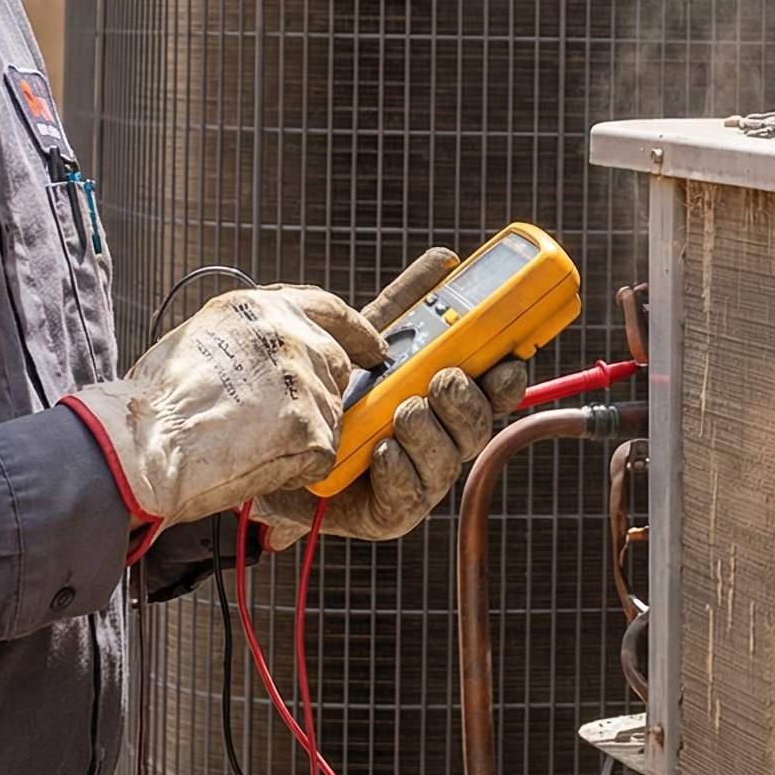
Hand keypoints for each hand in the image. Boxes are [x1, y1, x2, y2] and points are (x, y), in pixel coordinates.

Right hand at [62, 285, 384, 550]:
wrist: (144, 446)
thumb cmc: (154, 404)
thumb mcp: (200, 340)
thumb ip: (249, 340)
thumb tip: (274, 355)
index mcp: (259, 309)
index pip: (326, 308)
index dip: (356, 330)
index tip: (375, 348)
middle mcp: (288, 335)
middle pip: (335, 366)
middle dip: (318, 396)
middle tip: (280, 423)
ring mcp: (304, 380)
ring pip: (329, 416)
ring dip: (299, 436)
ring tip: (246, 446)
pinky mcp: (311, 428)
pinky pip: (321, 456)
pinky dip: (295, 469)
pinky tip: (255, 465)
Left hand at [250, 248, 533, 545]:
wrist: (268, 443)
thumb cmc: (329, 389)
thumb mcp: (366, 337)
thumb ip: (409, 302)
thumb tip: (445, 261)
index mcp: (443, 399)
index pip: (492, 391)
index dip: (506, 378)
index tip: (504, 363)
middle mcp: (439, 440)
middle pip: (478, 426)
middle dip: (467, 404)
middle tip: (443, 381)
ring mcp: (417, 478)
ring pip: (447, 461)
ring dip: (430, 434)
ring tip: (403, 413)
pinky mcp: (387, 513)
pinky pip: (407, 495)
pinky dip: (399, 469)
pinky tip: (382, 451)